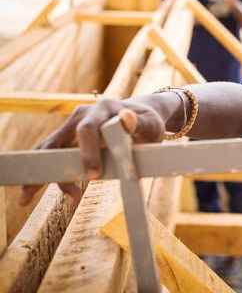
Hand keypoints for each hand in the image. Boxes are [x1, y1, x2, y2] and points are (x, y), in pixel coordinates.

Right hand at [18, 98, 165, 206]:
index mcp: (104, 108)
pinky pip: (51, 156)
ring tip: (25, 198)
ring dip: (39, 173)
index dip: (88, 151)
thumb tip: (127, 118)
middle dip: (54, 167)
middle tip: (69, 194)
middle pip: (61, 140)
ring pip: (49, 149)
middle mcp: (83, 114)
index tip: (94, 175)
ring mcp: (72, 126)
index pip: (89, 129)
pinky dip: (44, 174)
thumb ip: (140, 123)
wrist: (141, 117)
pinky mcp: (68, 139)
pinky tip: (34, 193)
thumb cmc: (147, 122)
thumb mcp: (151, 123)